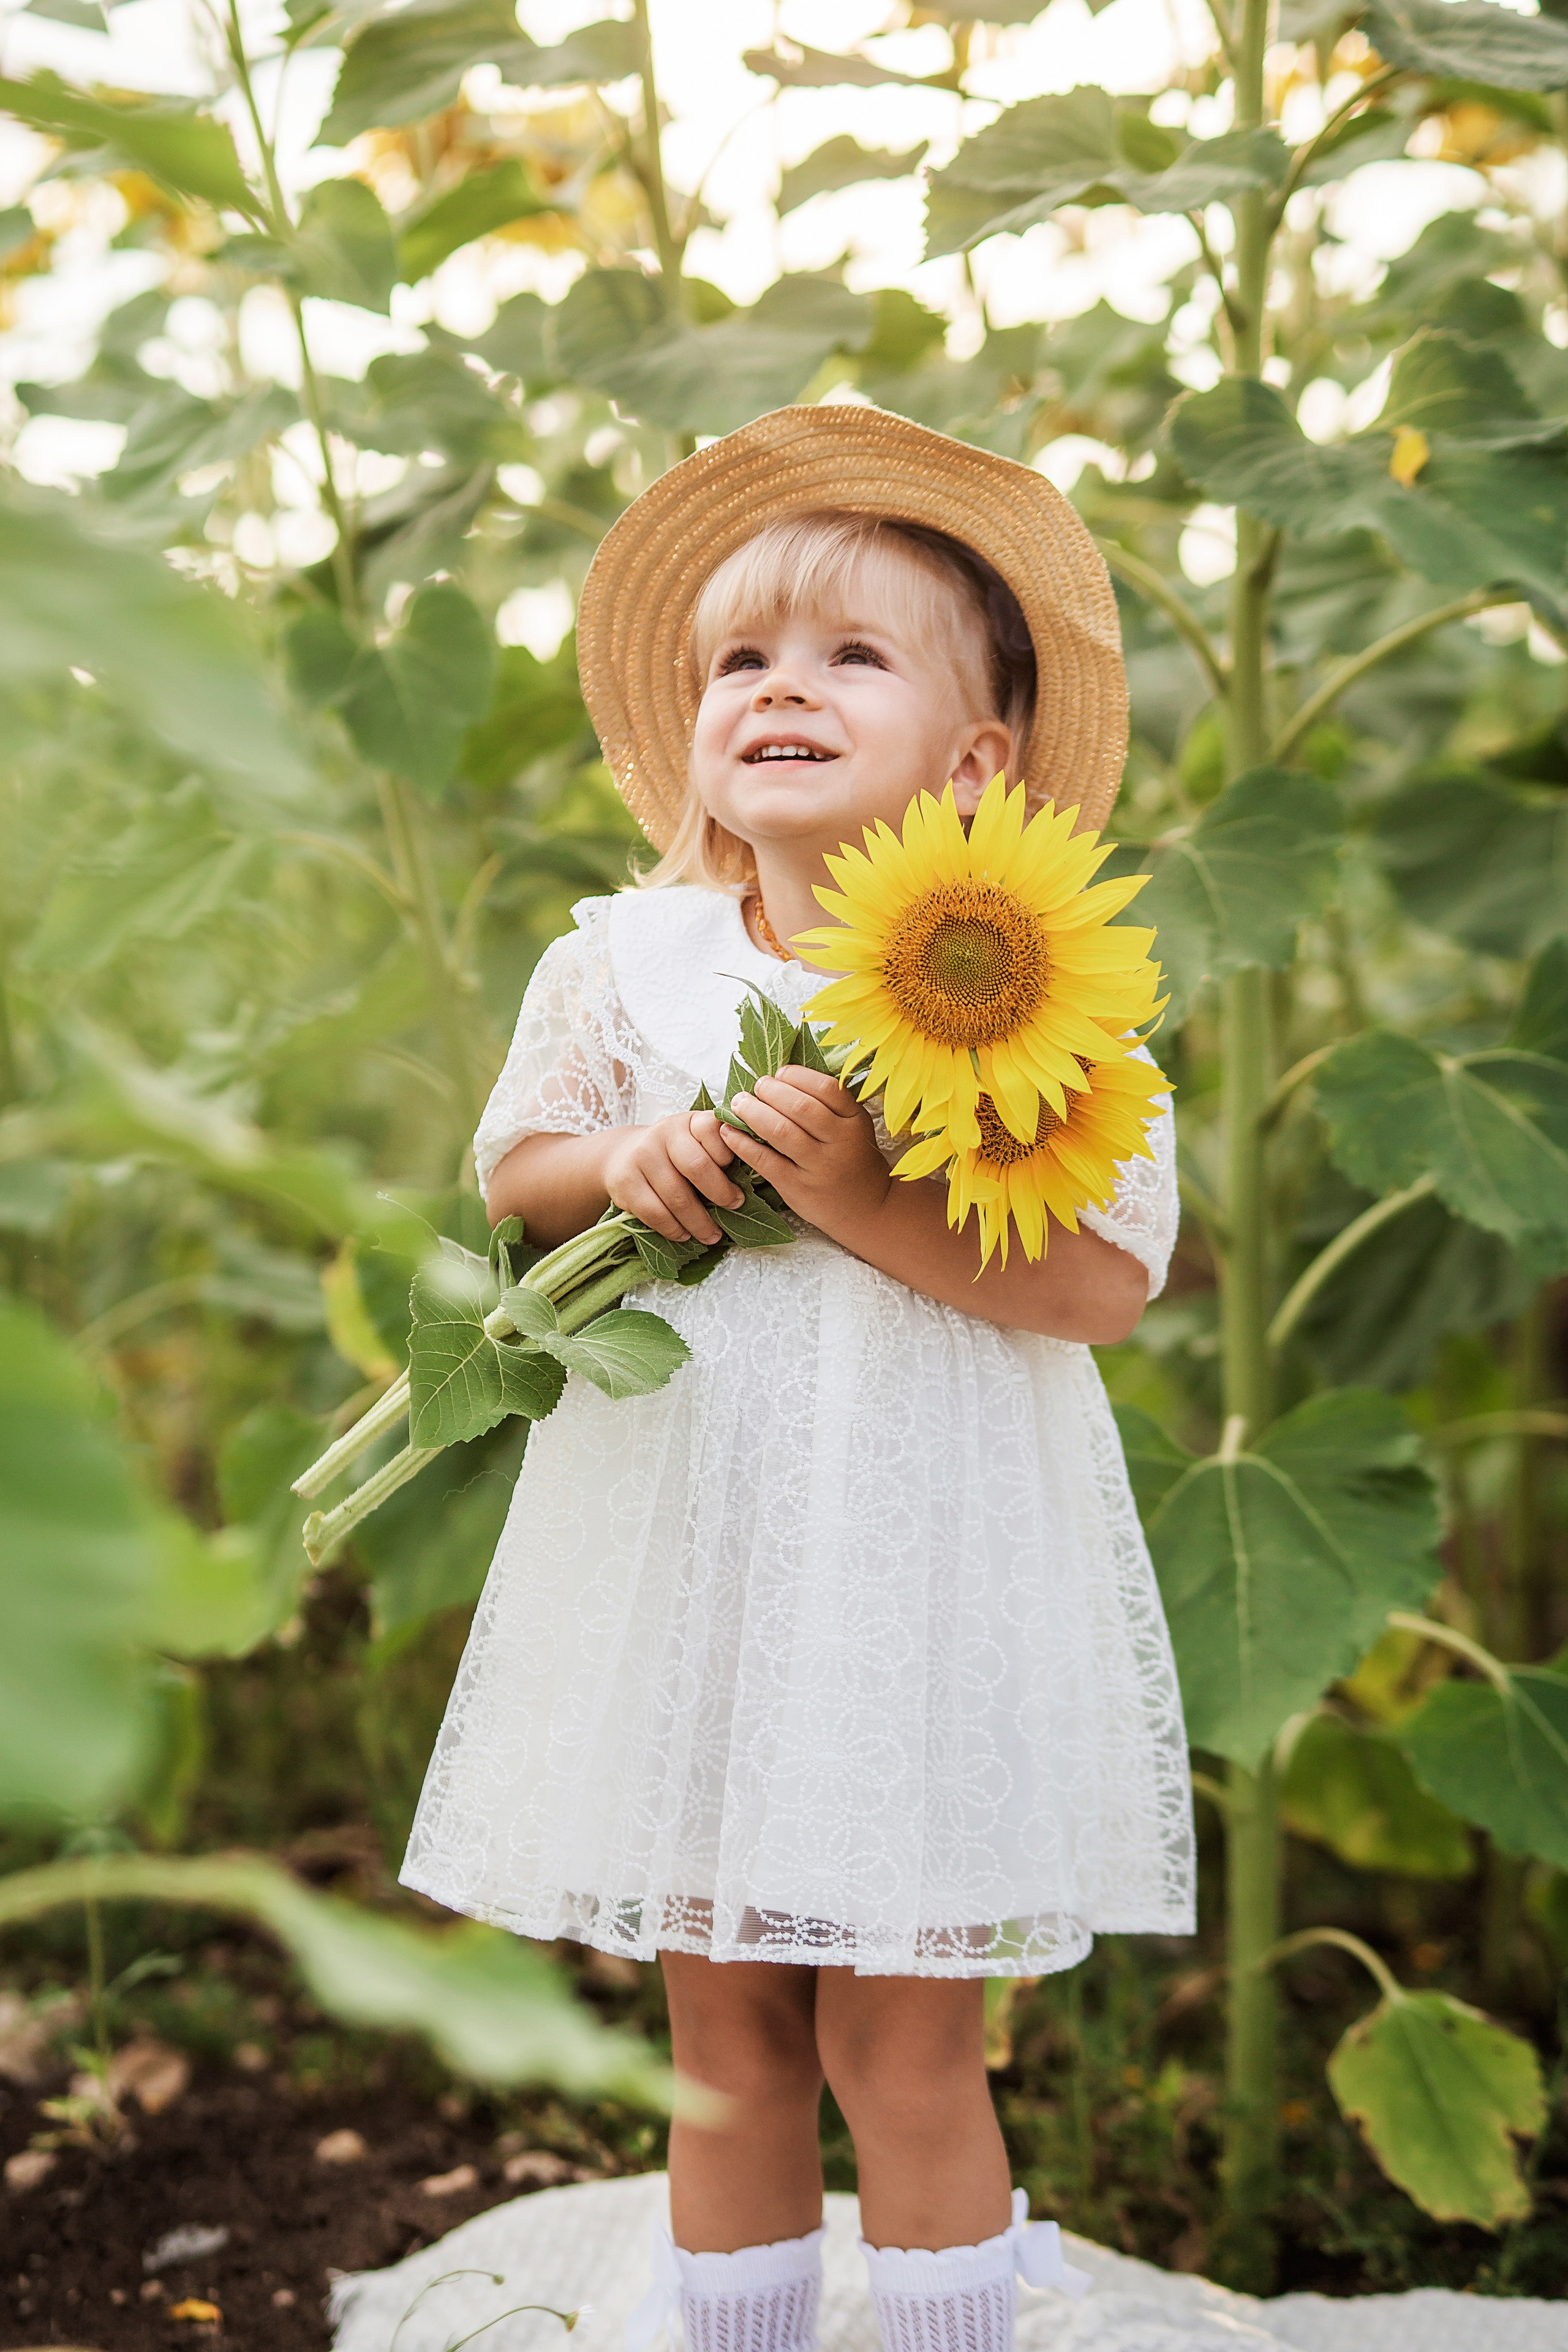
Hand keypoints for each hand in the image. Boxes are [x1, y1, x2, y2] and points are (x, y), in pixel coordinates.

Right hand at [601, 1109, 744, 1243]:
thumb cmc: (672, 1153)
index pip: (715, 1132)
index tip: (739, 1174)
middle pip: (697, 1166)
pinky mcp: (625, 1183)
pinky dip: (673, 1229)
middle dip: (720, 1193)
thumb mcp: (696, 1140)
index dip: (730, 1155)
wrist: (621, 1155)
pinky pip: (654, 1213)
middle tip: (734, 1207)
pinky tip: (684, 1235)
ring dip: (699, 1222)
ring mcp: (641, 1157)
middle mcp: (663, 1134)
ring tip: (712, 1235)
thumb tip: (759, 1171)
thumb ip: (721, 1148)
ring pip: (676, 1196)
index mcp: (688, 1122)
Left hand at [722, 1067, 891, 1241]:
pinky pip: (765, 1161)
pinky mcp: (798, 1187)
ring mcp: (819, 1167)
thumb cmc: (852, 1159)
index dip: (797, 1076)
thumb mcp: (854, 1127)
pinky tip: (729, 1132)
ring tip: (739, 1104)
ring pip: (781, 1131)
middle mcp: (840, 1142)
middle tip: (756, 1086)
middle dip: (771, 1091)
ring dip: (753, 1112)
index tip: (780, 1073)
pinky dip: (743, 1143)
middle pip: (801, 1107)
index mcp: (855, 1121)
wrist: (867, 1209)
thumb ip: (829, 1104)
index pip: (826, 1088)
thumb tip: (782, 1077)